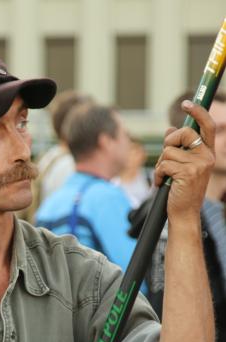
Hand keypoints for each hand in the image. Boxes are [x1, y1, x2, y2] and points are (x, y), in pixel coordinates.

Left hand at [154, 100, 214, 224]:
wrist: (184, 214)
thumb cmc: (182, 191)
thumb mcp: (182, 166)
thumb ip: (178, 148)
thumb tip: (169, 129)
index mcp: (207, 153)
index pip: (206, 126)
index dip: (197, 112)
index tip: (187, 103)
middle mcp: (207, 157)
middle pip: (184, 133)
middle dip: (169, 142)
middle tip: (165, 157)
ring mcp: (198, 165)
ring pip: (169, 151)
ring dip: (160, 164)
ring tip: (164, 177)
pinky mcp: (187, 173)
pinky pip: (164, 164)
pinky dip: (158, 174)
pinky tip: (161, 184)